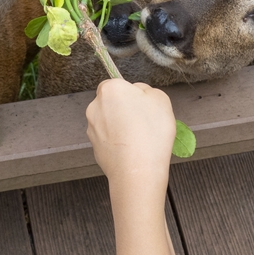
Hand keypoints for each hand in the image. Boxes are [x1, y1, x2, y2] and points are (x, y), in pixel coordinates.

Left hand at [86, 79, 176, 197]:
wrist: (137, 171)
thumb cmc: (150, 132)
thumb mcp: (161, 99)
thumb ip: (147, 90)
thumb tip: (139, 93)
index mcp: (110, 89)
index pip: (117, 84)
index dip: (132, 94)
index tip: (144, 106)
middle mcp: (95, 106)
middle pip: (111, 103)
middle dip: (125, 110)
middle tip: (144, 122)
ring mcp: (92, 128)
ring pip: (109, 121)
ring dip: (120, 126)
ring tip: (140, 139)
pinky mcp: (94, 147)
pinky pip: (108, 139)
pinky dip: (118, 142)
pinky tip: (132, 150)